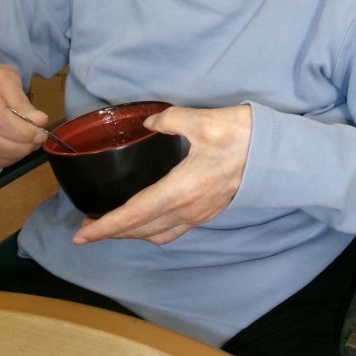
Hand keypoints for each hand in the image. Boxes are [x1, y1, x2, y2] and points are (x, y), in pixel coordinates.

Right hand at [0, 64, 48, 172]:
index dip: (20, 130)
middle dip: (18, 146)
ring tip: (28, 146)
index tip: (40, 132)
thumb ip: (20, 100)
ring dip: (11, 156)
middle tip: (36, 142)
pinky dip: (0, 160)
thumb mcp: (6, 78)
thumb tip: (38, 121)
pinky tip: (12, 151)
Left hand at [73, 104, 251, 245]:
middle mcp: (187, 209)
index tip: (81, 236)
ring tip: (112, 226)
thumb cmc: (239, 135)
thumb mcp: (200, 120)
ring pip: (157, 234)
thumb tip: (149, 122)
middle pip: (140, 230)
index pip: (133, 215)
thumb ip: (168, 120)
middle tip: (87, 230)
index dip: (105, 227)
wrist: (273, 151)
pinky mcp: (207, 211)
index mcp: (179, 190)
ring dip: (131, 234)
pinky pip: (173, 231)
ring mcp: (199, 214)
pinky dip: (152, 231)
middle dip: (111, 233)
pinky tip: (146, 220)